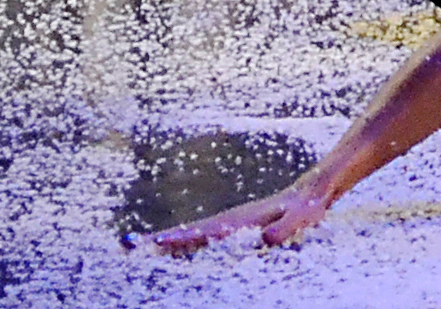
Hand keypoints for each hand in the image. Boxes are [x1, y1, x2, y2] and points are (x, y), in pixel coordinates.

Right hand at [153, 174, 345, 252]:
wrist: (314, 191)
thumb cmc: (308, 208)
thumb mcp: (301, 219)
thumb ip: (285, 229)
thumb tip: (265, 241)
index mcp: (240, 221)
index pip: (204, 233)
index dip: (180, 240)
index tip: (154, 244)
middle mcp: (228, 220)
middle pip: (188, 231)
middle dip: (157, 239)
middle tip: (126, 246)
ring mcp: (228, 223)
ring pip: (191, 232)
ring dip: (164, 240)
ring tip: (135, 247)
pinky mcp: (232, 227)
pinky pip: (200, 235)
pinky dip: (180, 240)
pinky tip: (168, 248)